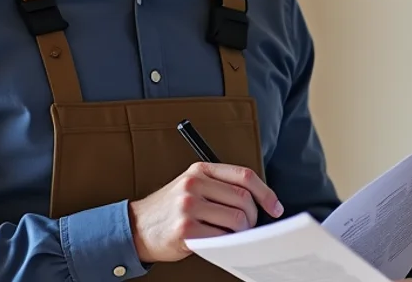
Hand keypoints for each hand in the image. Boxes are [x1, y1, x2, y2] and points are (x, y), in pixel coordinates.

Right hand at [128, 162, 283, 262]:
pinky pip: (221, 237)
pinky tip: (219, 241)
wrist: (137, 227)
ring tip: (232, 235)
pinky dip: (226, 242)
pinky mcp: (185, 229)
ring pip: (236, 219)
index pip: (244, 176)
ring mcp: (188, 206)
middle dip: (253, 217)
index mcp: (200, 169)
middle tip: (249, 227)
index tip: (275, 207)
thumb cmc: (171, 209)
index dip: (265, 193)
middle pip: (244, 200)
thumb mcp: (192, 186)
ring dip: (241, 232)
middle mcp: (194, 184)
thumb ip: (221, 187)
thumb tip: (258, 202)